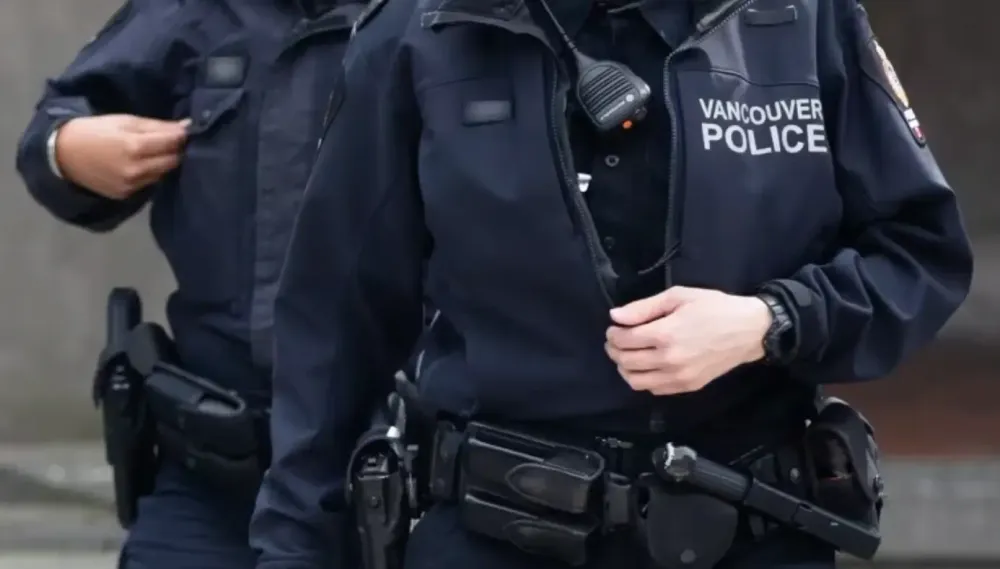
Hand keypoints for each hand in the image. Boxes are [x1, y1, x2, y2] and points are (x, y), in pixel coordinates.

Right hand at [56, 114, 189, 198]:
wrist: (64, 155)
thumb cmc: (95, 131)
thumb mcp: (125, 121)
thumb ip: (157, 126)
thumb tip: (186, 127)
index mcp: (135, 147)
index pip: (173, 143)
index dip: (181, 135)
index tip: (183, 130)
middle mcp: (136, 170)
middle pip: (173, 161)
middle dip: (176, 150)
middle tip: (170, 141)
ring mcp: (132, 185)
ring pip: (163, 173)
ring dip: (164, 163)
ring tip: (156, 152)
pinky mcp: (127, 195)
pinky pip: (150, 183)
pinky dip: (151, 173)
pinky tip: (143, 164)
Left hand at [604, 286, 771, 395]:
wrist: (749, 330)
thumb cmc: (714, 307)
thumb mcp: (678, 296)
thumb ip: (643, 308)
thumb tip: (615, 316)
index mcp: (665, 334)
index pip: (624, 340)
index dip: (613, 334)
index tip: (614, 327)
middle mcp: (669, 360)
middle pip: (625, 361)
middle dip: (614, 349)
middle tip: (616, 340)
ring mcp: (679, 377)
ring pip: (635, 381)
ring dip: (624, 368)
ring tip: (628, 354)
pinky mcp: (688, 387)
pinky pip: (654, 389)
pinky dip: (643, 379)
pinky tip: (646, 365)